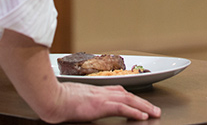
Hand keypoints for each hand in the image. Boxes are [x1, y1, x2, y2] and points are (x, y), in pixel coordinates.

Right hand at [45, 82, 160, 122]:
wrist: (51, 98)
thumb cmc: (56, 98)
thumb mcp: (71, 97)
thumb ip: (80, 100)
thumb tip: (80, 105)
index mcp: (94, 90)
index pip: (117, 90)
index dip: (130, 95)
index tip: (139, 100)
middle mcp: (100, 91)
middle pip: (127, 94)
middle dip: (142, 101)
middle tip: (155, 109)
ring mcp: (101, 97)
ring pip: (129, 99)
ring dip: (144, 106)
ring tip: (155, 113)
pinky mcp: (100, 105)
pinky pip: (122, 108)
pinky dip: (134, 111)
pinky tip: (143, 116)